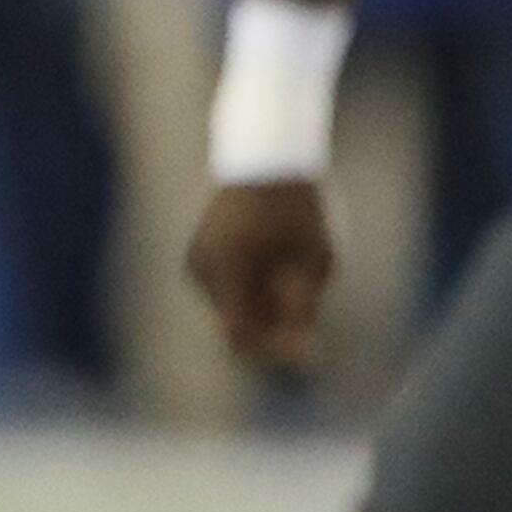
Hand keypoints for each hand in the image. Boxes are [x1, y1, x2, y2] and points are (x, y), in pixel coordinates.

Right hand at [187, 179, 332, 368]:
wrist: (266, 158)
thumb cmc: (299, 208)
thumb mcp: (314, 258)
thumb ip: (304, 307)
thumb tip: (299, 353)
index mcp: (228, 269)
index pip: (239, 334)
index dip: (270, 349)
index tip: (303, 344)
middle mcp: (203, 269)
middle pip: (236, 322)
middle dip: (272, 325)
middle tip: (306, 296)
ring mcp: (196, 262)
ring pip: (233, 307)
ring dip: (265, 304)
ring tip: (292, 269)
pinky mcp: (200, 256)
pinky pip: (228, 289)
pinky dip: (253, 288)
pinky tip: (275, 261)